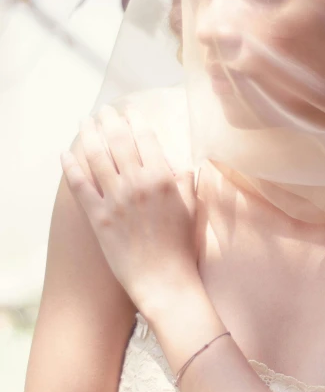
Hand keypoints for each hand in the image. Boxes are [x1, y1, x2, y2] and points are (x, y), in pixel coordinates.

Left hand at [61, 104, 197, 312]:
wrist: (164, 280)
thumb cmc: (182, 246)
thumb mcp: (192, 208)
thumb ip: (187, 181)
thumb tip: (184, 163)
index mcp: (163, 179)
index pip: (145, 139)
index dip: (136, 121)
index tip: (130, 111)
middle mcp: (137, 184)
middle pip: (118, 142)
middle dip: (109, 120)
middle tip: (104, 110)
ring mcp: (115, 200)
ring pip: (96, 157)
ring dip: (87, 135)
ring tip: (84, 122)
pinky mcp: (98, 218)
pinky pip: (80, 186)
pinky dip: (70, 166)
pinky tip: (65, 154)